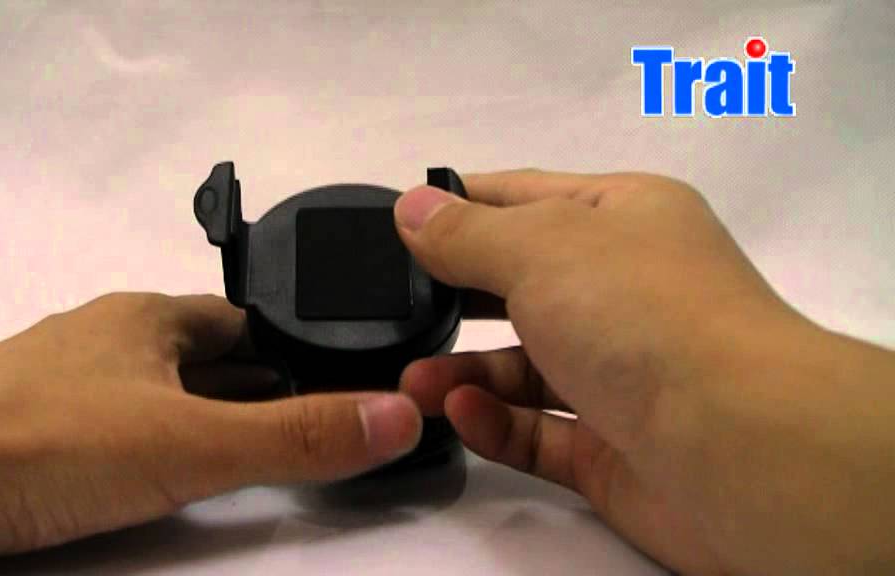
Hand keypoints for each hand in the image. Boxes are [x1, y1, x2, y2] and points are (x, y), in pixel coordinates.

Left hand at [0, 293, 421, 573]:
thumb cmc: (46, 441)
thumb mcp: (192, 442)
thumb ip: (295, 435)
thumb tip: (399, 413)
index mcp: (148, 319)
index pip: (245, 321)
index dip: (296, 347)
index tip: (341, 378)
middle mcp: (108, 341)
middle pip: (204, 360)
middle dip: (255, 389)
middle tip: (309, 425)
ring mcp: (66, 386)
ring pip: (157, 396)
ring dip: (202, 420)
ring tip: (248, 455)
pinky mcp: (31, 432)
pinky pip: (115, 431)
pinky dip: (151, 448)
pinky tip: (160, 478)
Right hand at [395, 170, 894, 574]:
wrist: (739, 445)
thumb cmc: (640, 314)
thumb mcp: (541, 248)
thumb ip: (467, 233)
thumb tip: (413, 207)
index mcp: (627, 218)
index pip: (528, 197)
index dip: (462, 204)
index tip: (397, 221)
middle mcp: (628, 290)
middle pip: (525, 285)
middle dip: (457, 296)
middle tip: (396, 307)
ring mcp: (625, 372)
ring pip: (528, 365)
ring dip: (465, 371)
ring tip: (414, 383)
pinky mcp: (616, 447)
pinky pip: (542, 430)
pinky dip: (499, 422)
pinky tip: (460, 414)